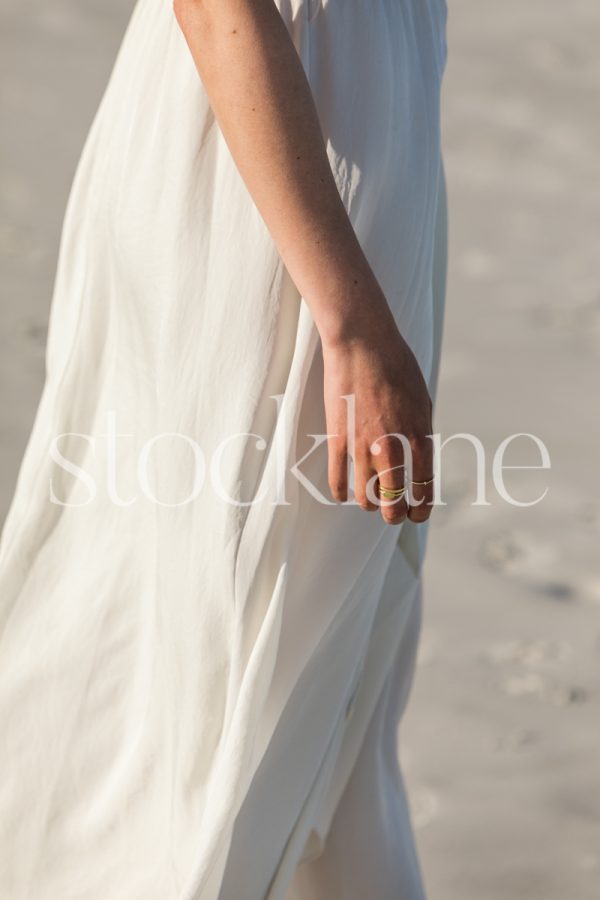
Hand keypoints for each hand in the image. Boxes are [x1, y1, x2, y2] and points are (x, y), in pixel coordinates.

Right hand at [321, 308, 434, 525]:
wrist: (362, 343)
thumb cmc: (397, 366)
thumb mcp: (422, 401)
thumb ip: (421, 433)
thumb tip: (418, 460)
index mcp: (419, 437)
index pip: (424, 490)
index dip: (421, 510)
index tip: (418, 515)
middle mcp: (393, 447)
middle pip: (394, 502)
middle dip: (395, 515)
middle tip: (394, 515)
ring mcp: (362, 445)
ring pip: (365, 496)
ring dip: (369, 504)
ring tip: (370, 501)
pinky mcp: (338, 439)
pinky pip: (337, 480)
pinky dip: (341, 492)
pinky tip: (344, 494)